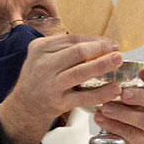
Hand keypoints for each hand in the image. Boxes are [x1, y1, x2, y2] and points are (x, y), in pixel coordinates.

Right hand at [0, 34, 123, 143]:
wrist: (25, 104)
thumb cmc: (41, 76)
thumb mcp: (44, 56)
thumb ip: (65, 48)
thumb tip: (101, 42)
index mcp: (41, 48)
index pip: (72, 39)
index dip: (94, 40)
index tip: (110, 42)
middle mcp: (44, 65)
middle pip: (77, 52)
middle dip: (100, 49)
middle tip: (117, 50)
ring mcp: (51, 84)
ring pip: (80, 72)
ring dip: (102, 65)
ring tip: (118, 61)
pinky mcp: (58, 102)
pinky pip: (83, 97)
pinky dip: (101, 93)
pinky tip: (115, 88)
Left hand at [91, 65, 143, 143]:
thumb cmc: (135, 125)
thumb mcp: (137, 106)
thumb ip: (129, 91)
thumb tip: (104, 71)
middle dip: (139, 95)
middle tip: (122, 93)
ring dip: (123, 113)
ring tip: (105, 107)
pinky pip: (132, 135)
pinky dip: (115, 126)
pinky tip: (102, 120)